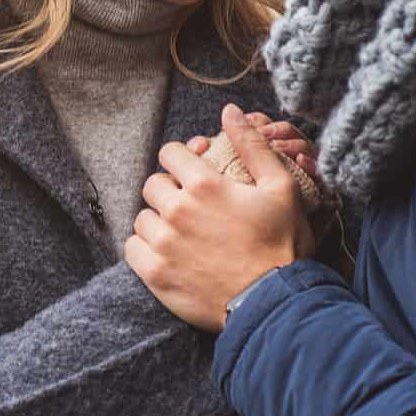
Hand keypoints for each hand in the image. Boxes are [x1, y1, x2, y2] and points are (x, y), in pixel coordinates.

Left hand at [127, 104, 312, 332]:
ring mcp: (163, 243)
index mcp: (204, 184)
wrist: (275, 304)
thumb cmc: (283, 245)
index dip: (183, 159)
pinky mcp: (154, 274)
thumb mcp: (281, 187)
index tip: (195, 172)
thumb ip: (252, 145)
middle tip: (194, 208)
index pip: (170, 153)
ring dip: (158, 221)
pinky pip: (132, 248)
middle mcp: (177, 210)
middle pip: (153, 185)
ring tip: (183, 234)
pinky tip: (168, 254)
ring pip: (142, 218)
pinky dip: (145, 249)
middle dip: (170, 191)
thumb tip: (229, 111)